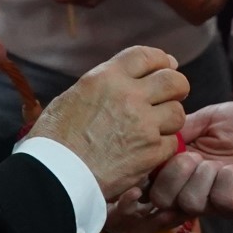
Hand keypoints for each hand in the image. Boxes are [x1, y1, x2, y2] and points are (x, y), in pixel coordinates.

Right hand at [27, 46, 187, 199]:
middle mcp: (130, 96)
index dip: (161, 60)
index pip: (147, 55)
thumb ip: (102, 86)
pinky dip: (163, 146)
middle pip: (174, 81)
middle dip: (176, 87)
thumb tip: (121, 81)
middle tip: (172, 95)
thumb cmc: (54, 140)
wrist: (55, 176)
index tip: (166, 66)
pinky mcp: (151, 152)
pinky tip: (149, 150)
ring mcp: (144, 125)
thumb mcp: (71, 97)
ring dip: (170, 119)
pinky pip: (171, 142)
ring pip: (178, 112)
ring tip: (157, 127)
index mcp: (107, 78)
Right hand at [147, 100, 232, 217]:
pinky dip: (227, 180)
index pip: (152, 181)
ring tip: (220, 163)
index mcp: (184, 166)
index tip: (162, 152)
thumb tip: (160, 135)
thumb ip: (185, 126)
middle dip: (172, 175)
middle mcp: (196, 187)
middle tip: (193, 157)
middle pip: (162, 200)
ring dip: (202, 177)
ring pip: (190, 203)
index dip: (149, 172)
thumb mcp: (212, 117)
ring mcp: (218, 200)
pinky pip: (223, 201)